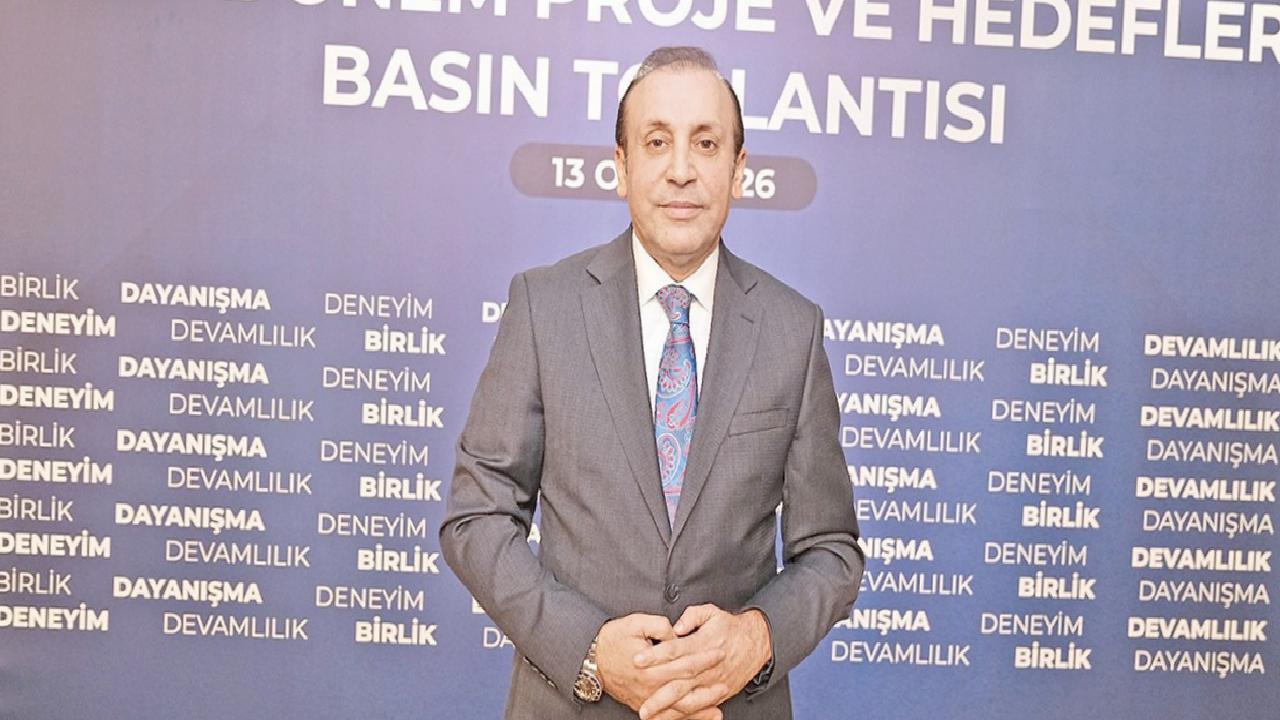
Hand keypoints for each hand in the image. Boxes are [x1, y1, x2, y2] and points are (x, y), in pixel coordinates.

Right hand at [594, 613, 724, 712]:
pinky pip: (666, 717)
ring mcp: (646, 699)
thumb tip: (678, 634)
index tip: (720, 652)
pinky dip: (685, 719)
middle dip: (707, 687)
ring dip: (700, 708)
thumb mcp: (635, 623)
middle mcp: (650, 686)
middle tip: (726, 681)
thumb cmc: (613, 639)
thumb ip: (659, 626)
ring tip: (719, 707)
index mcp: (651, 666)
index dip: (704, 658)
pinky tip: (699, 718)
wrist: (591, 660)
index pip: (685, 664)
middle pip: (686, 690)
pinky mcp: (642, 705)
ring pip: (678, 709)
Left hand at [633, 605, 771, 719]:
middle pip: (679, 682)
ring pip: (688, 699)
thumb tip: (675, 627)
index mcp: (701, 644)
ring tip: (649, 714)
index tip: (637, 660)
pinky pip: (699, 706)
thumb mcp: (712, 613)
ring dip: (668, 709)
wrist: (756, 642)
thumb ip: (692, 616)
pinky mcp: (717, 692)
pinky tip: (669, 718)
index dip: (655, 655)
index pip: (674, 650)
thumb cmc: (729, 627)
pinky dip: (684, 714)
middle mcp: (706, 667)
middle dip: (659, 695)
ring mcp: (711, 682)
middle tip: (641, 702)